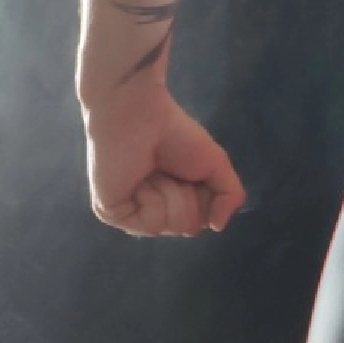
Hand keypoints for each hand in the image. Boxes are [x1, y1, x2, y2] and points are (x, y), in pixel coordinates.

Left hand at [82, 84, 246, 237]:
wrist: (141, 116)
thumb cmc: (176, 134)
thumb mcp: (217, 165)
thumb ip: (230, 196)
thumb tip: (218, 227)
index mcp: (175, 201)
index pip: (202, 221)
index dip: (206, 197)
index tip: (191, 171)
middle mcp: (154, 211)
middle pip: (190, 227)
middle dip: (189, 195)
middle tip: (172, 169)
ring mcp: (132, 215)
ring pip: (172, 226)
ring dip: (172, 193)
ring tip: (154, 171)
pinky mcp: (113, 214)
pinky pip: (151, 224)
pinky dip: (154, 198)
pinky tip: (140, 179)